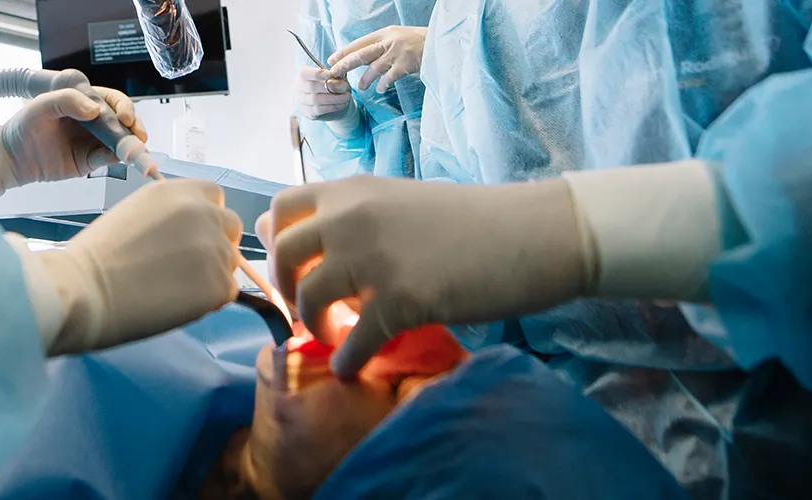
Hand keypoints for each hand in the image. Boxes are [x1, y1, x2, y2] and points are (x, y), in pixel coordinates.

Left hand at [3, 86, 145, 184]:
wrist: (12, 156)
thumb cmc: (24, 126)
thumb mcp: (42, 105)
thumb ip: (67, 100)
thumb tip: (94, 109)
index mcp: (85, 100)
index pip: (113, 100)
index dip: (123, 107)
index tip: (124, 117)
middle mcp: (93, 120)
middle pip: (124, 121)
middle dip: (135, 128)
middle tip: (138, 136)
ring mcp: (93, 140)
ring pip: (121, 141)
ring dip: (131, 145)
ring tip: (135, 151)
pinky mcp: (90, 160)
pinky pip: (108, 159)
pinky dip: (117, 159)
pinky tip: (120, 158)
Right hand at [38, 179, 242, 354]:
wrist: (84, 290)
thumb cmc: (98, 258)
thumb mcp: (136, 213)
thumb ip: (171, 216)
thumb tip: (192, 236)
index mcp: (179, 191)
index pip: (214, 197)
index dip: (205, 219)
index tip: (188, 238)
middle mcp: (204, 212)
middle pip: (231, 226)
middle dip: (215, 244)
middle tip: (184, 268)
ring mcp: (215, 248)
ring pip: (229, 262)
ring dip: (210, 275)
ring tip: (170, 289)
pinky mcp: (219, 284)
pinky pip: (227, 291)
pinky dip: (208, 301)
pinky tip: (174, 303)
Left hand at [263, 176, 589, 376]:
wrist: (534, 234)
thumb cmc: (473, 221)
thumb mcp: (400, 201)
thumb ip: (353, 216)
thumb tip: (309, 239)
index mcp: (353, 191)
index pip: (280, 210)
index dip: (277, 244)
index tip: (295, 268)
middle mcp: (354, 218)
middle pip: (283, 256)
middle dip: (288, 289)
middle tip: (311, 307)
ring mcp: (375, 258)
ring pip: (310, 298)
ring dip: (315, 324)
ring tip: (336, 333)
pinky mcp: (401, 300)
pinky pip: (353, 341)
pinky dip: (346, 360)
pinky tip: (352, 365)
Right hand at [297, 66, 355, 121]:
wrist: (335, 103)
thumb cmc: (334, 86)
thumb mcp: (337, 77)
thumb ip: (337, 73)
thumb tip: (338, 71)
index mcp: (303, 76)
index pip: (304, 73)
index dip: (316, 73)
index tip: (330, 74)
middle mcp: (299, 89)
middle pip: (311, 87)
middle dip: (330, 87)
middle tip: (344, 87)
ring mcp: (302, 102)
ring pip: (316, 100)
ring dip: (334, 98)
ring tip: (347, 96)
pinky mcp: (308, 113)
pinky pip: (319, 110)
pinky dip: (333, 106)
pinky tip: (342, 104)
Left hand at [326, 26, 426, 93]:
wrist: (439, 43)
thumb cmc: (416, 42)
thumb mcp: (396, 38)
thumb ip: (381, 46)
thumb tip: (361, 58)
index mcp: (384, 34)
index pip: (359, 43)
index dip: (344, 52)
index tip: (331, 60)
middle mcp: (389, 41)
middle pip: (361, 54)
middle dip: (345, 65)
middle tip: (335, 74)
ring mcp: (397, 52)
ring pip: (373, 68)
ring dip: (364, 79)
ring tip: (360, 87)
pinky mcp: (406, 64)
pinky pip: (389, 77)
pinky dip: (382, 85)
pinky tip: (380, 89)